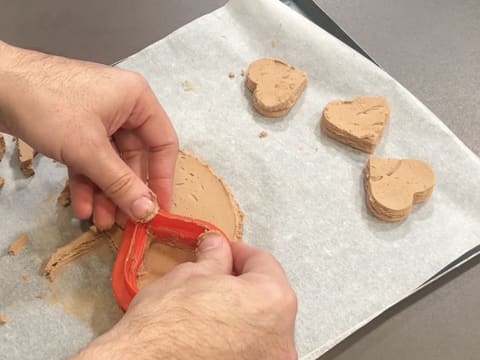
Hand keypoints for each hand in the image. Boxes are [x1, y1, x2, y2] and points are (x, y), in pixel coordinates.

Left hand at [0, 41, 177, 228]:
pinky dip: (86, 182)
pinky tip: (81, 206)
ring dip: (105, 193)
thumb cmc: (48, 105)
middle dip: (125, 192)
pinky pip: (89, 159)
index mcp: (137, 100)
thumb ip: (121, 183)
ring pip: (110, 163)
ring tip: (100, 221)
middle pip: (134, 158)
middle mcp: (122, 108)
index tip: (159, 209)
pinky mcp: (76, 128)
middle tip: (124, 223)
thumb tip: (147, 211)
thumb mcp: (89, 149)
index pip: (163, 144)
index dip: (163, 179)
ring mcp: (98, 118)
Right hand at [75, 233, 297, 359]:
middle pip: (267, 295)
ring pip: (259, 324)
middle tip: (215, 275)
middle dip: (241, 282)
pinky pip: (250, 348)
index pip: (263, 262)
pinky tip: (211, 331)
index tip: (224, 251)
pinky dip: (235, 336)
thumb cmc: (164, 327)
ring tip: (210, 304)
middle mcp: (280, 338)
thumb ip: (214, 258)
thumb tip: (217, 247)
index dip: (238, 252)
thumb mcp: (188, 277)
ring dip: (239, 310)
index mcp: (272, 302)